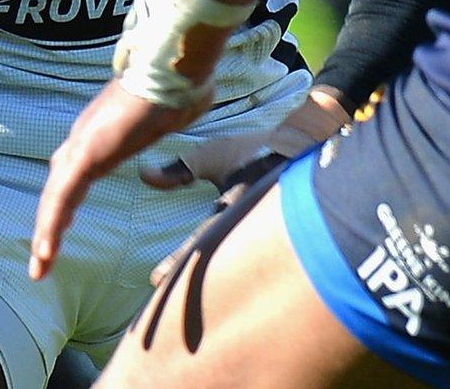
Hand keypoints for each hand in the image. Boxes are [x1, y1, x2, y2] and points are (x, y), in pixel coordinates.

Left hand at [30, 80, 208, 280]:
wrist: (177, 63)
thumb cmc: (183, 84)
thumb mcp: (177, 118)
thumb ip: (172, 132)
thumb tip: (177, 136)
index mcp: (104, 133)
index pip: (73, 174)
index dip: (64, 203)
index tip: (62, 229)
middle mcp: (86, 136)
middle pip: (58, 188)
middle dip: (50, 224)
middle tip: (43, 259)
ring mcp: (85, 142)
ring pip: (56, 196)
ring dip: (47, 232)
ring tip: (40, 267)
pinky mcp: (89, 150)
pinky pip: (64, 195)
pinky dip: (53, 223)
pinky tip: (47, 251)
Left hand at [138, 89, 349, 283]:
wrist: (306, 148)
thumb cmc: (255, 151)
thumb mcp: (215, 155)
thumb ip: (180, 169)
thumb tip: (143, 174)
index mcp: (236, 205)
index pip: (202, 240)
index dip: (178, 261)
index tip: (155, 279)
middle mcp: (253, 225)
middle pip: (219, 265)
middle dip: (194, 286)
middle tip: (167, 298)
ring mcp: (267, 234)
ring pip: (237, 268)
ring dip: (215, 284)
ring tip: (189, 302)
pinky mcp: (276, 240)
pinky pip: (252, 262)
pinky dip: (235, 276)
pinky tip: (225, 291)